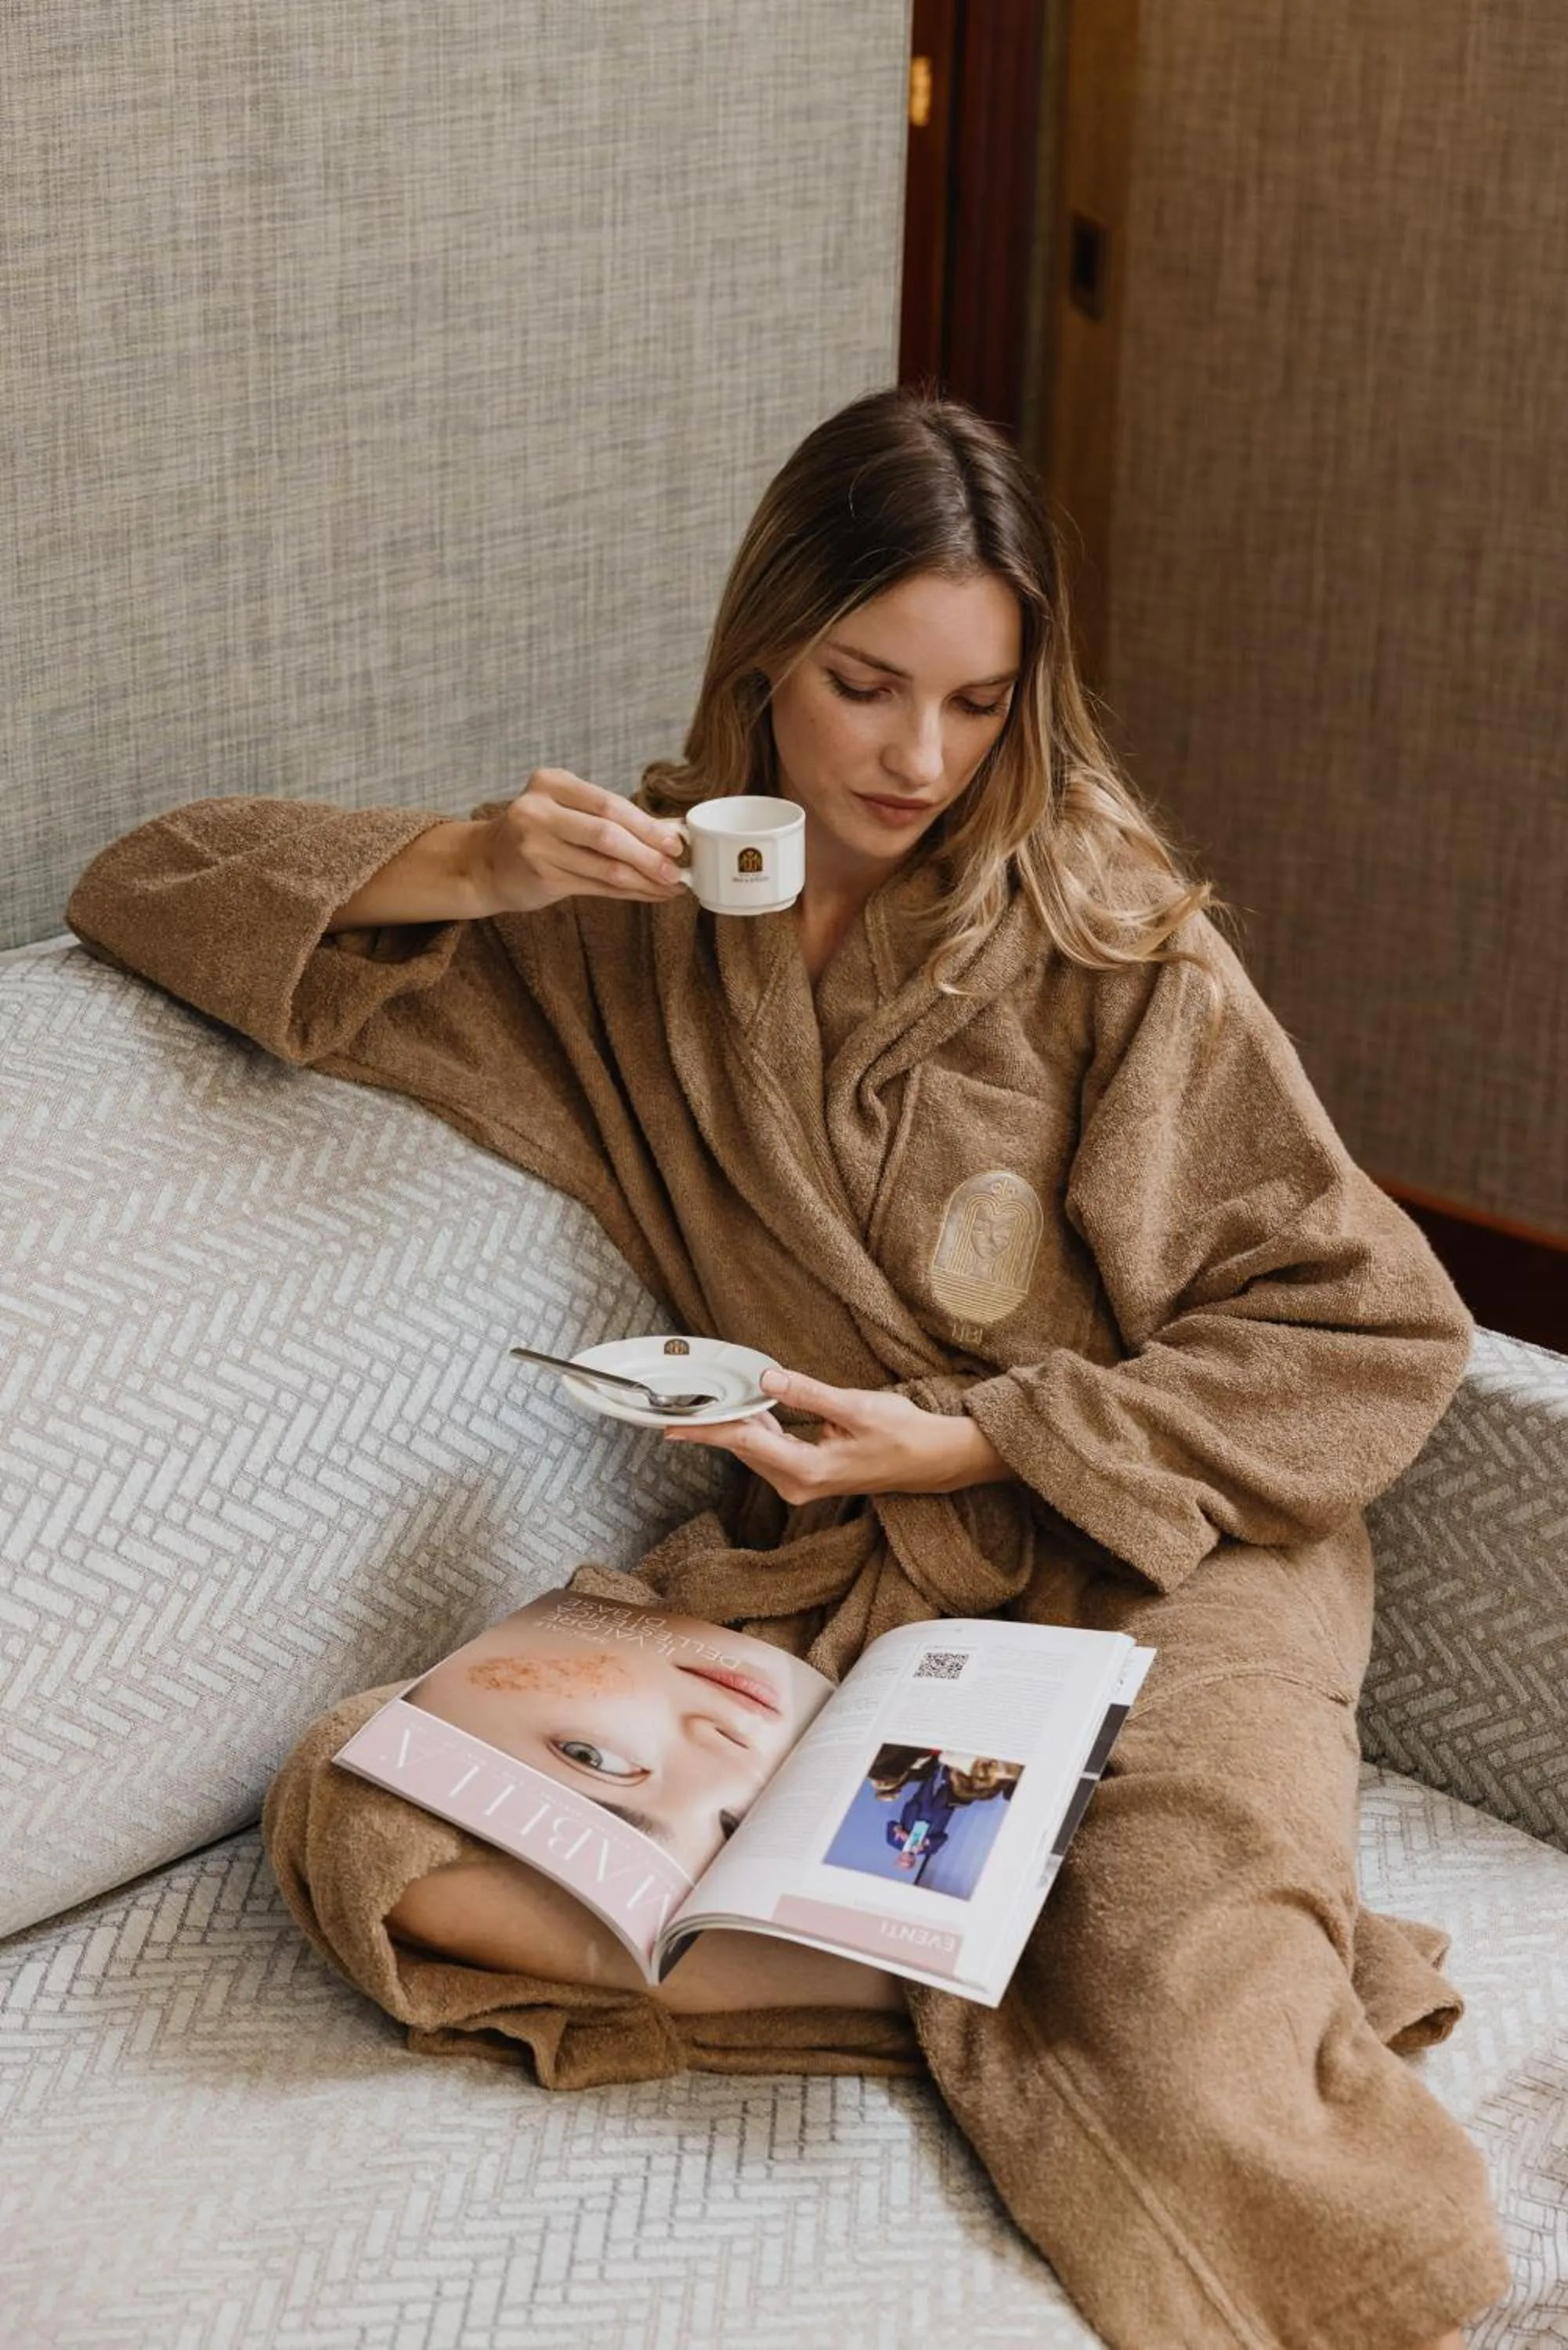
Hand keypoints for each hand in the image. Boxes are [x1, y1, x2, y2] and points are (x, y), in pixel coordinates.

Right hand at [476, 770, 686, 914]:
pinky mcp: (540, 878)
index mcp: (551, 783)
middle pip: (607, 835)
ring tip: (671, 886)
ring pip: (605, 867)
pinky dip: (629, 893)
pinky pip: (597, 887)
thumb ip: (611, 818)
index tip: (676, 842)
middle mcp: (538, 811)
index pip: (609, 804)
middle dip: (649, 855)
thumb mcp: (566, 811)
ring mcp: (536, 846)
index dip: (646, 825)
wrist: (485, 863)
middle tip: (677, 870)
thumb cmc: (538, 833)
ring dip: (644, 880)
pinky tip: (650, 894)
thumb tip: (670, 833)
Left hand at [662, 1365, 1009, 1503]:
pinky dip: (755, 1428)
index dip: (708, 1429)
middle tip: (681, 1400)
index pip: (745, 1442)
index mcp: (807, 1470)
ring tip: (705, 1401)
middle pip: (744, 1448)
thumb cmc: (901, 1434)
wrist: (931, 1460)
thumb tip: (766, 1377)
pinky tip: (747, 1407)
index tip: (673, 1425)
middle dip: (714, 1424)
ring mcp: (802, 1482)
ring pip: (755, 1449)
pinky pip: (770, 1449)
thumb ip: (808, 1394)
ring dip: (734, 1424)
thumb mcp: (855, 1407)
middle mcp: (798, 1484)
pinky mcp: (807, 1474)